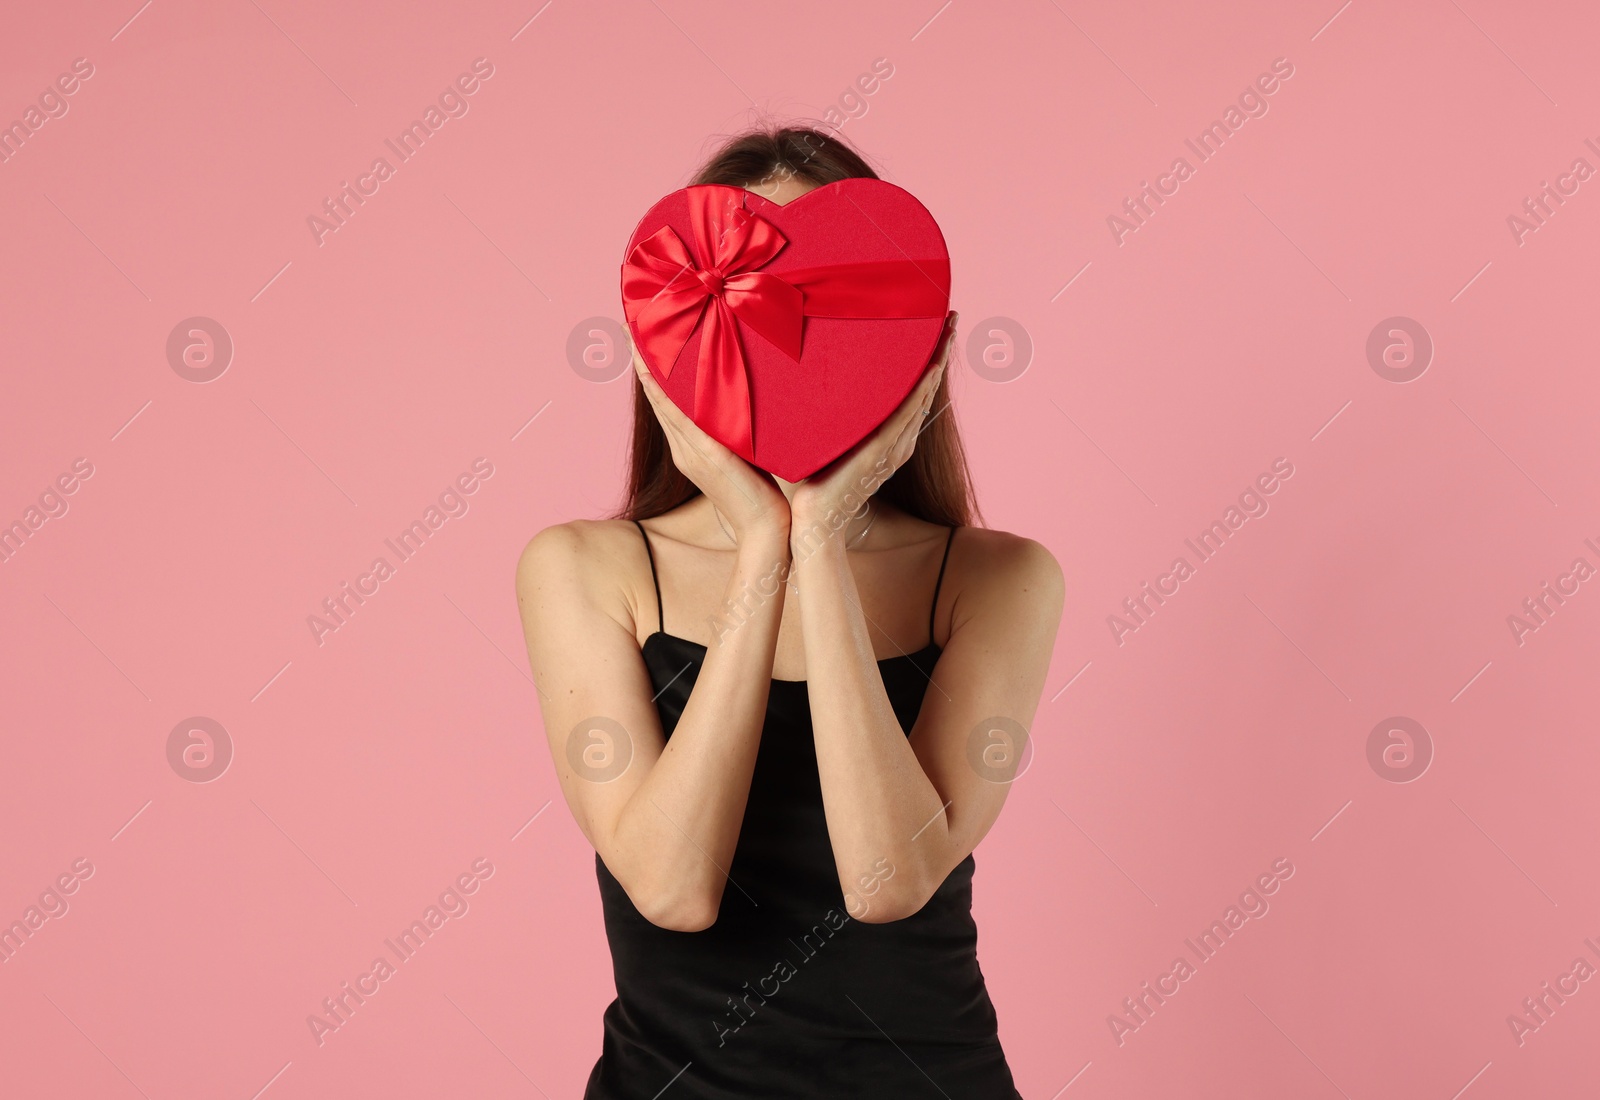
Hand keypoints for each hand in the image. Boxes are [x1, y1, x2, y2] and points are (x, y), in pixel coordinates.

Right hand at [631, 342, 790, 542]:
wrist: (764, 528)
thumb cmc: (759, 496)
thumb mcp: (742, 457)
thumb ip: (733, 433)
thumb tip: (739, 408)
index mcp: (689, 448)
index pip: (665, 403)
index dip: (652, 372)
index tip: (643, 342)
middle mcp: (684, 448)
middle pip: (656, 397)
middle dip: (643, 361)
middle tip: (631, 327)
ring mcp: (691, 452)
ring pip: (663, 403)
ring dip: (648, 369)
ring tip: (637, 338)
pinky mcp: (707, 456)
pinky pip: (681, 418)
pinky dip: (667, 393)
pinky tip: (657, 372)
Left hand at [790, 310, 957, 528]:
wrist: (814, 519)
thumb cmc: (815, 485)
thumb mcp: (831, 443)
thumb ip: (836, 421)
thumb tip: (824, 389)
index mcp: (890, 440)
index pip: (916, 394)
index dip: (929, 363)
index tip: (934, 332)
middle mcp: (899, 442)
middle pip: (927, 390)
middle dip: (940, 353)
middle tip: (950, 318)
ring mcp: (893, 447)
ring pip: (923, 396)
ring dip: (937, 362)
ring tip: (948, 331)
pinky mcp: (881, 451)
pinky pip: (906, 415)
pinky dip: (920, 391)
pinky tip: (930, 368)